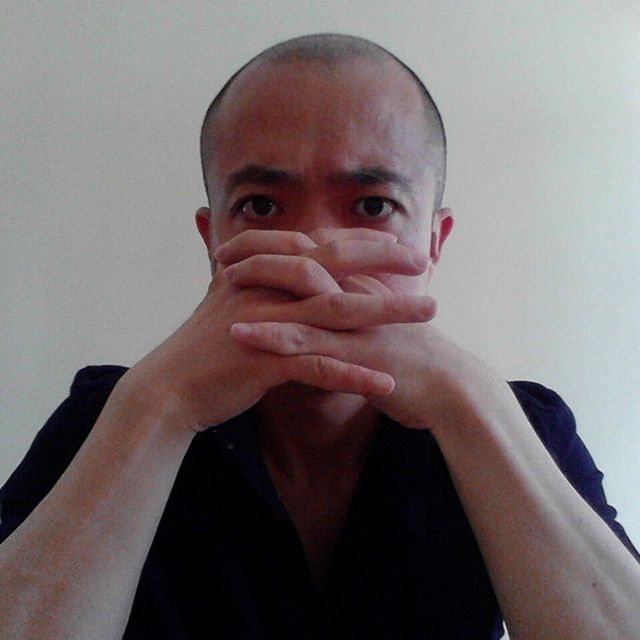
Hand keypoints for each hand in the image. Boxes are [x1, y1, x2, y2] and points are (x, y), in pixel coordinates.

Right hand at [116, 228, 435, 433]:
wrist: (167, 387)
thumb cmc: (205, 347)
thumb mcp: (232, 301)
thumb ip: (261, 279)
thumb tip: (288, 269)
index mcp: (259, 270)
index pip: (317, 244)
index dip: (359, 240)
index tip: (394, 241)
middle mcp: (263, 287)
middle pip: (332, 264)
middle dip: (382, 258)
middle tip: (422, 259)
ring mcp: (264, 321)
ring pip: (335, 310)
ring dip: (386, 310)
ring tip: (429, 312)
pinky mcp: (261, 361)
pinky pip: (315, 367)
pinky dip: (352, 376)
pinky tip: (386, 385)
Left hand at [219, 229, 501, 432]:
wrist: (451, 389)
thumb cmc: (412, 360)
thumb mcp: (379, 328)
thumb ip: (353, 317)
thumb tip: (326, 315)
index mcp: (361, 286)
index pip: (312, 252)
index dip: (275, 245)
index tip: (241, 245)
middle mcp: (357, 295)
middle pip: (302, 260)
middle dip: (260, 251)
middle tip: (221, 253)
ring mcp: (357, 322)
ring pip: (302, 294)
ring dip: (260, 284)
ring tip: (222, 281)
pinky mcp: (356, 354)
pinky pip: (308, 342)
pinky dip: (272, 336)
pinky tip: (240, 334)